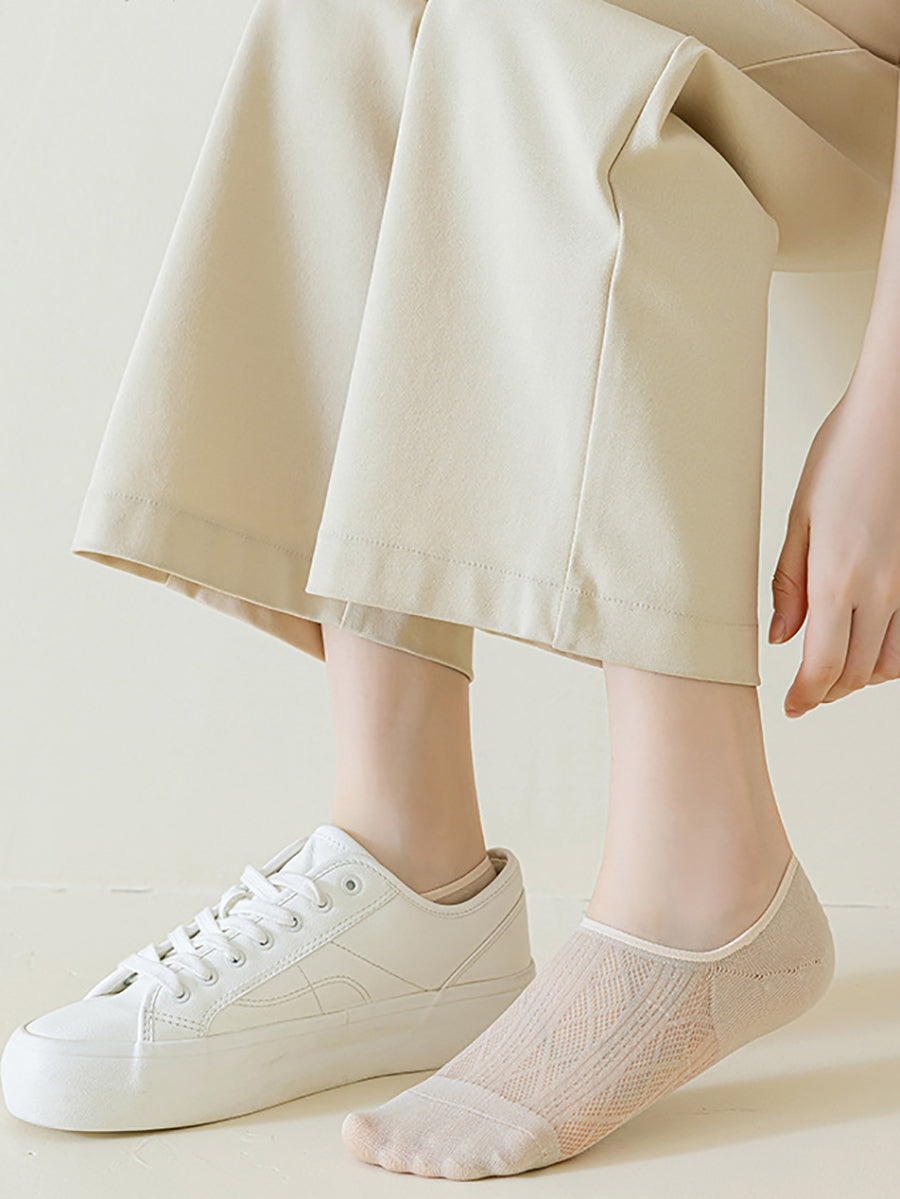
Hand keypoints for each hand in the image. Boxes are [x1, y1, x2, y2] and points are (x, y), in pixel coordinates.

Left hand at [768, 364, 899, 716]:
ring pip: (893, 662)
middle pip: (858, 673)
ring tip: (836, 667)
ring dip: (862, 676)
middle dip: (828, 690)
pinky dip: (892, 653)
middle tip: (807, 692)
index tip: (792, 707)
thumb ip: (788, 583)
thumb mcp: (799, 517)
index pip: (823, 667)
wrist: (895, 417)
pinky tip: (872, 641)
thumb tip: (780, 637)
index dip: (806, 697)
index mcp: (839, 578)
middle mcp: (884, 589)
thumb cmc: (843, 456)